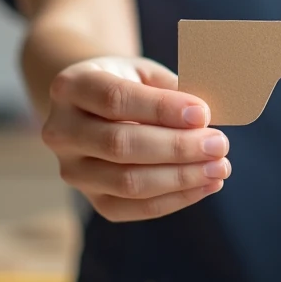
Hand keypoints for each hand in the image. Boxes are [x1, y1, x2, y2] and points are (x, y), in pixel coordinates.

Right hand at [41, 56, 229, 221]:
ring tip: (219, 167)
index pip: (115, 100)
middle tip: (219, 144)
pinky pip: (134, 209)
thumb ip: (172, 90)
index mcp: (71, 86)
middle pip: (120, 145)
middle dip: (177, 147)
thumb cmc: (128, 83)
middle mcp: (61, 131)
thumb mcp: (145, 72)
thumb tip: (207, 118)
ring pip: (127, 182)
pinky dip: (175, 199)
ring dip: (181, 178)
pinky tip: (206, 185)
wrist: (94, 106)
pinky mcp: (92, 199)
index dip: (161, 109)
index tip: (202, 114)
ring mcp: (72, 170)